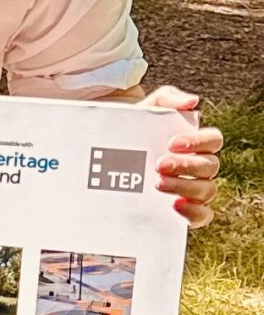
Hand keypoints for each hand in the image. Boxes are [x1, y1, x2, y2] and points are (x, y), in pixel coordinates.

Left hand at [143, 86, 221, 226]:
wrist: (101, 165)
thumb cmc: (130, 134)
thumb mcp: (143, 112)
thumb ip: (166, 99)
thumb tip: (192, 102)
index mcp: (194, 144)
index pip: (213, 140)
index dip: (198, 141)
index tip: (171, 143)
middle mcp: (198, 167)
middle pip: (210, 166)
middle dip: (186, 165)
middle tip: (159, 165)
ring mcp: (193, 190)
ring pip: (207, 190)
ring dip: (185, 186)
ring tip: (157, 184)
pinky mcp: (184, 211)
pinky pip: (202, 216)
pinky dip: (194, 212)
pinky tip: (175, 206)